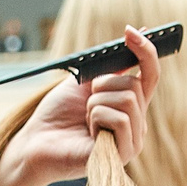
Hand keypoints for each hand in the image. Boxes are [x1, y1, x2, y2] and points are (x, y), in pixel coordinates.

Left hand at [0, 26, 161, 185]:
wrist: (35, 142)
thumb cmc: (58, 114)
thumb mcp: (86, 81)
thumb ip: (112, 64)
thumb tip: (141, 32)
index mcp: (130, 106)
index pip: (150, 74)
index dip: (144, 51)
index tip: (128, 31)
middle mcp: (136, 123)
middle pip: (134, 85)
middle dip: (103, 85)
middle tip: (85, 101)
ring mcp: (132, 140)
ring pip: (127, 100)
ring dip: (96, 103)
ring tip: (85, 119)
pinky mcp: (122, 154)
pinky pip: (120, 120)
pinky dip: (97, 118)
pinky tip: (88, 131)